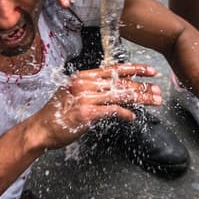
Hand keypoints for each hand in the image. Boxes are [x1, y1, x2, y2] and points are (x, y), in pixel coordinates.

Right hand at [33, 64, 161, 149]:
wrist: (40, 129)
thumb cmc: (57, 114)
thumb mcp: (73, 94)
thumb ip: (91, 89)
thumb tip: (112, 90)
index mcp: (83, 76)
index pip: (114, 69)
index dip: (134, 69)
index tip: (149, 71)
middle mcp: (85, 84)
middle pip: (121, 82)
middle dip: (143, 86)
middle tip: (158, 89)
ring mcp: (86, 98)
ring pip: (120, 95)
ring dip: (141, 98)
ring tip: (155, 100)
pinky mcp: (87, 113)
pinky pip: (112, 111)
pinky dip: (124, 114)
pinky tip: (132, 117)